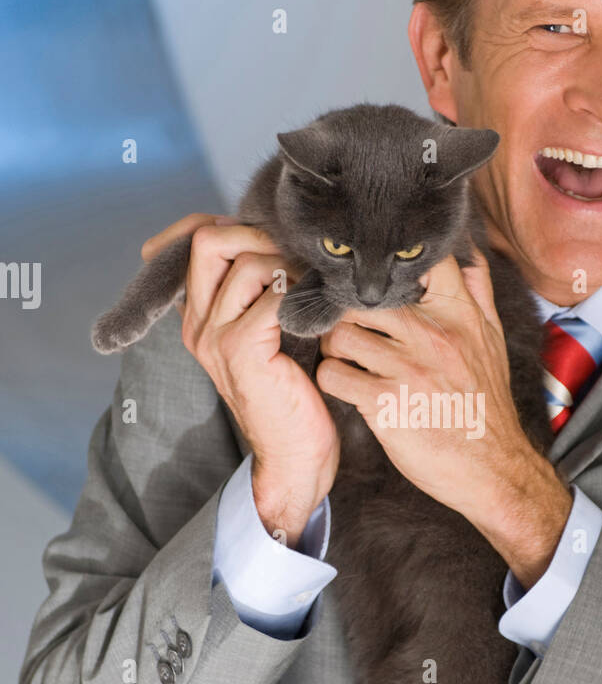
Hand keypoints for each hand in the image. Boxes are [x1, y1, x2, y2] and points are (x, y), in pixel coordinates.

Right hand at [141, 213, 338, 542]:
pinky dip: (305, 298)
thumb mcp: (277, 337)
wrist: (296, 460)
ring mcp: (215, 337)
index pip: (196, 240)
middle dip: (261, 236)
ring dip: (293, 269)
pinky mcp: (241, 350)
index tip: (278, 238)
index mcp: (200, 317)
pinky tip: (323, 317)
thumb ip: (270, 295)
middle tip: (301, 261)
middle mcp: (198, 323)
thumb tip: (294, 244)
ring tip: (319, 294)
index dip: (234, 223)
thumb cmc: (297, 398)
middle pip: (210, 239)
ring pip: (249, 264)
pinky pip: (274, 296)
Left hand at [316, 250, 571, 586]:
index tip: (376, 277)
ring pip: (338, 335)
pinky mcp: (385, 403)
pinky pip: (333, 375)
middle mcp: (432, 335)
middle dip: (346, 312)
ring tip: (346, 360)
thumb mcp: (492, 339)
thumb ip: (478, 291)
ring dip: (334, 349)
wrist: (492, 468)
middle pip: (360, 296)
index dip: (388, 261)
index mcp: (459, 314)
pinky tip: (348, 388)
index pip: (419, 261)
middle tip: (346, 327)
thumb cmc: (485, 403)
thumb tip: (468, 248)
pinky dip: (332, 381)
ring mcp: (407, 368)